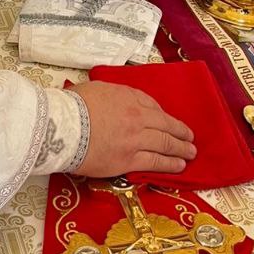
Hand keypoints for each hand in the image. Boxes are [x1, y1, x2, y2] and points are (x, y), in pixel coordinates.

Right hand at [71, 81, 195, 176]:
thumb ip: (115, 95)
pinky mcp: (128, 160)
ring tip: (190, 153)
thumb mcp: (98, 89)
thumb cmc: (74, 106)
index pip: (152, 106)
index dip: (163, 116)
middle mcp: (137, 117)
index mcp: (128, 97)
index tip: (169, 121)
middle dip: (180, 132)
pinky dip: (170, 164)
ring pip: (165, 144)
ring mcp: (135, 140)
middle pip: (165, 125)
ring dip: (180, 149)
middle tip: (190, 138)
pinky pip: (155, 162)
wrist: (62, 126)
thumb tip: (120, 101)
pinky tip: (179, 165)